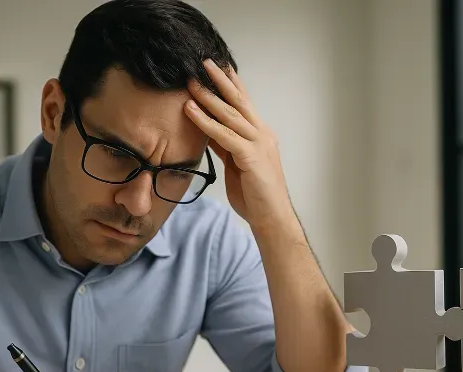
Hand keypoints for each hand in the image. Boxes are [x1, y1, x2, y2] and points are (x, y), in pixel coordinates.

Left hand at [184, 59, 294, 229]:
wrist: (272, 217)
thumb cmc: (255, 195)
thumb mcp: (237, 165)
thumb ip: (226, 145)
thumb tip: (208, 130)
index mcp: (261, 135)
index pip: (244, 104)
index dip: (231, 85)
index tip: (218, 68)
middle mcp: (262, 134)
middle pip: (239, 101)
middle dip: (221, 81)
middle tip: (204, 62)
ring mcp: (258, 144)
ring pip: (230, 115)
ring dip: (209, 97)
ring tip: (191, 82)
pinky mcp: (251, 157)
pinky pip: (224, 135)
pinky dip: (206, 122)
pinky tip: (191, 111)